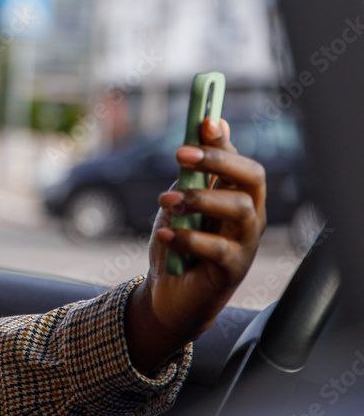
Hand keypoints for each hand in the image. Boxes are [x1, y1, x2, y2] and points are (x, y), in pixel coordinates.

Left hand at [124, 117, 266, 375]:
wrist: (168, 293)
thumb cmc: (177, 241)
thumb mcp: (179, 200)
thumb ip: (192, 170)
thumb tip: (207, 125)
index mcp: (237, 195)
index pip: (241, 160)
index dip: (225, 141)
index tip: (203, 123)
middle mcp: (249, 216)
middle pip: (251, 178)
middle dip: (218, 160)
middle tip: (180, 154)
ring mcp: (245, 243)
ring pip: (239, 209)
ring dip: (198, 199)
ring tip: (165, 202)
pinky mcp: (234, 270)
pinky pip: (217, 248)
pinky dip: (186, 238)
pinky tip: (163, 234)